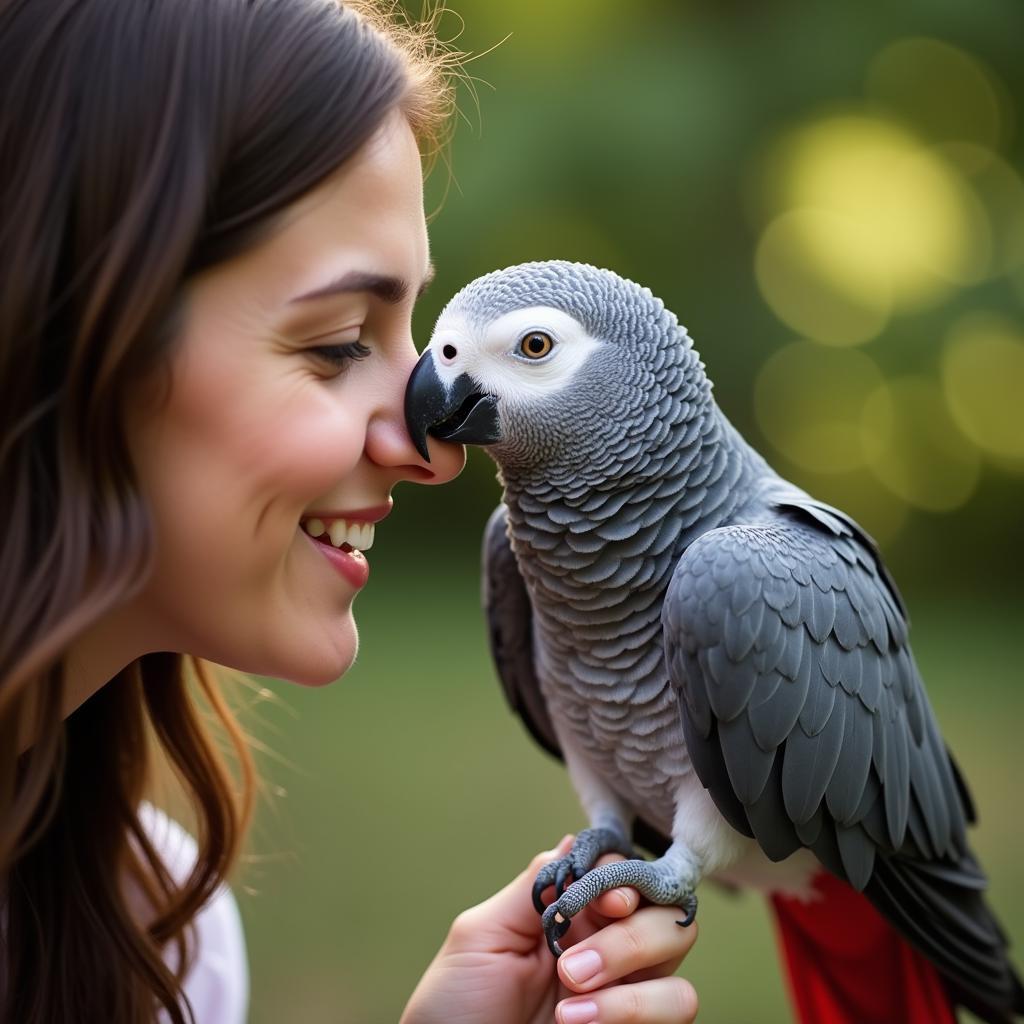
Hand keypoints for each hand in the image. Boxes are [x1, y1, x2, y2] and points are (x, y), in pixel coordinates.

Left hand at [400, 836, 698, 1023]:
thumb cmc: (454, 1008)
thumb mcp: (482, 935)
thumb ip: (536, 886)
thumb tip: (576, 840)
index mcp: (571, 915)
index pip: (625, 873)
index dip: (625, 878)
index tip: (607, 902)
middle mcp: (608, 947)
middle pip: (664, 910)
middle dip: (628, 935)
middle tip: (571, 965)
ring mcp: (626, 991)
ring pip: (678, 954)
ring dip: (628, 977)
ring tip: (568, 1005)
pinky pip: (679, 1005)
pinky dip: (632, 1011)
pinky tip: (579, 1022)